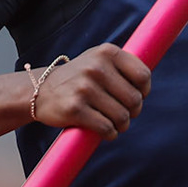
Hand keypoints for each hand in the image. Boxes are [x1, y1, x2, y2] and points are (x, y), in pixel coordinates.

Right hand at [33, 44, 152, 139]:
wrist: (40, 90)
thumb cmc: (78, 79)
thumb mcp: (98, 60)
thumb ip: (122, 66)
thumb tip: (148, 83)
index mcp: (107, 52)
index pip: (143, 75)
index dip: (144, 91)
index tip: (137, 96)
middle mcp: (96, 67)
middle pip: (134, 99)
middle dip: (133, 112)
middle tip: (124, 114)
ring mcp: (84, 88)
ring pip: (122, 116)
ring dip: (122, 125)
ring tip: (115, 124)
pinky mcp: (75, 109)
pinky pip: (106, 128)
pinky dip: (110, 134)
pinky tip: (106, 131)